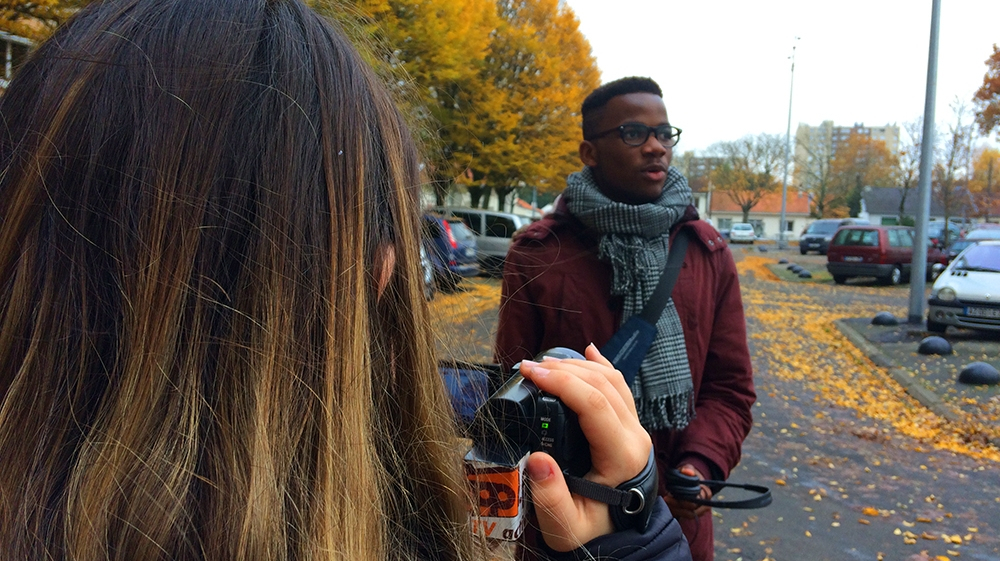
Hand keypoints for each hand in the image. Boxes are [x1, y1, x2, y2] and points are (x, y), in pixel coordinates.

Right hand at [519, 344, 651, 551]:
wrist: (619, 540)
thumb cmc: (591, 533)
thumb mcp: (566, 526)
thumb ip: (551, 497)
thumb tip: (537, 459)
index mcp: (622, 457)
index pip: (593, 404)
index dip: (561, 381)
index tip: (529, 373)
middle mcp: (634, 438)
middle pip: (603, 385)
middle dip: (564, 369)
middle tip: (528, 368)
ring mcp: (635, 430)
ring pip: (612, 381)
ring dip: (578, 367)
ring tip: (545, 365)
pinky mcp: (629, 429)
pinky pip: (620, 389)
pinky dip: (602, 367)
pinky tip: (588, 351)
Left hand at [663, 464, 711, 518]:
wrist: (689, 479)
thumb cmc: (688, 474)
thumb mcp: (688, 468)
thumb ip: (687, 468)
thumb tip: (687, 472)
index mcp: (706, 493)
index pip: (697, 500)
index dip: (685, 498)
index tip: (671, 493)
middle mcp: (705, 504)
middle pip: (692, 508)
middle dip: (678, 504)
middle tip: (666, 497)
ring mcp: (699, 511)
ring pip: (688, 514)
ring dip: (676, 509)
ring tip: (666, 500)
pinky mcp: (691, 514)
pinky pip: (684, 517)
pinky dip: (676, 511)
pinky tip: (668, 505)